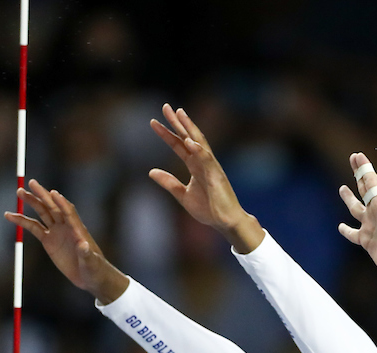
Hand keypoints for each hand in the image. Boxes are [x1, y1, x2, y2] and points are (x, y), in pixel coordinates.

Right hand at [4, 180, 128, 303]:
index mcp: (78, 230)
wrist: (90, 277)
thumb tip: (83, 245)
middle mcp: (67, 227)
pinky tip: (10, 216)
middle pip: (53, 207)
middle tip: (31, 183)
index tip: (53, 193)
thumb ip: (86, 253)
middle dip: (43, 195)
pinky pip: (33, 227)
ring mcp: (57, 232)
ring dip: (32, 202)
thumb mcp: (91, 262)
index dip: (62, 202)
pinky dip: (22, 221)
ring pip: (42, 213)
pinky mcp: (49, 240)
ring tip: (19, 192)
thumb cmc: (95, 269)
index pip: (69, 212)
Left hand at [148, 103, 263, 252]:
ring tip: (180, 113)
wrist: (225, 222)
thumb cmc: (209, 210)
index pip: (178, 146)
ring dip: (189, 128)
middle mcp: (203, 162)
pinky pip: (207, 159)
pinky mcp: (216, 176)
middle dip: (178, 122)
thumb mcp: (183, 195)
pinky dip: (199, 149)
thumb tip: (150, 172)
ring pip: (199, 143)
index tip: (153, 122)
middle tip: (166, 106)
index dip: (166, 134)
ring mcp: (211, 167)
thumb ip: (169, 182)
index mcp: (195, 166)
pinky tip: (189, 140)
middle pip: (189, 137)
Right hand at [337, 152, 376, 279]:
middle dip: (358, 174)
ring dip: (349, 199)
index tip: (357, 155)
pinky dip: (346, 230)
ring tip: (342, 189)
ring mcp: (370, 227)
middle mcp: (376, 214)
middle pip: (364, 190)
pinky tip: (340, 227)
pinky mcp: (367, 241)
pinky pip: (353, 234)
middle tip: (352, 159)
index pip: (372, 183)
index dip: (365, 168)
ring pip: (355, 209)